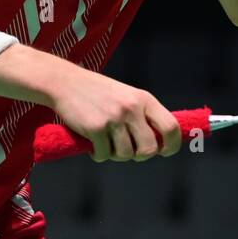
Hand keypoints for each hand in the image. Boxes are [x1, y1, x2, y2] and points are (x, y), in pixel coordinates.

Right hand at [49, 69, 181, 162]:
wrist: (66, 82)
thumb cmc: (99, 92)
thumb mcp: (128, 96)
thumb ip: (143, 115)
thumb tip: (159, 143)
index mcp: (144, 99)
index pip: (171, 127)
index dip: (171, 145)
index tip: (163, 151)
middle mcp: (132, 108)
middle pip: (150, 148)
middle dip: (140, 155)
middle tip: (129, 150)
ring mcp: (114, 119)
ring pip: (126, 155)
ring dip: (116, 155)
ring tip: (107, 143)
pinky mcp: (95, 128)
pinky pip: (104, 155)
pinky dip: (98, 155)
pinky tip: (93, 144)